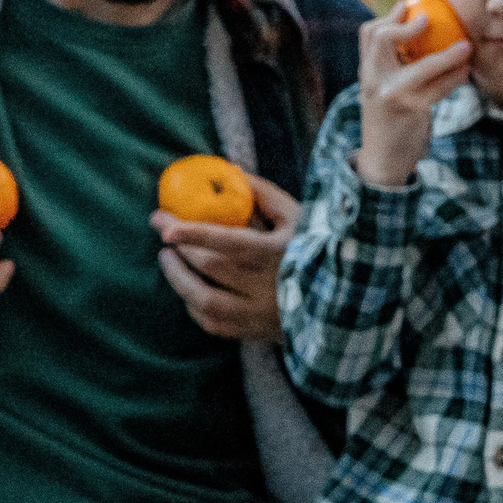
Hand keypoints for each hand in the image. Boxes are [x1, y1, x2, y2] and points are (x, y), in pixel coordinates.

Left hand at [153, 172, 298, 341]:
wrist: (339, 302)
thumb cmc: (315, 249)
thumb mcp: (298, 217)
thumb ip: (264, 194)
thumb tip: (230, 171)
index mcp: (279, 254)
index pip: (230, 242)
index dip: (195, 233)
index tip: (164, 223)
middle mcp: (267, 286)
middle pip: (211, 267)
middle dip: (181, 247)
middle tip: (163, 229)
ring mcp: (259, 313)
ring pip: (205, 300)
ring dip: (178, 279)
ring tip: (167, 258)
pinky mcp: (253, 331)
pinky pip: (212, 323)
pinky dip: (193, 305)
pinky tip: (187, 289)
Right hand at [356, 0, 471, 189]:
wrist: (383, 159)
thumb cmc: (390, 119)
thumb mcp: (382, 90)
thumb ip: (391, 66)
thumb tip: (418, 32)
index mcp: (366, 72)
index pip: (368, 34)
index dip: (388, 16)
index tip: (408, 5)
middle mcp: (372, 80)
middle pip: (381, 39)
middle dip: (407, 25)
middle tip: (430, 18)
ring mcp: (390, 96)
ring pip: (421, 66)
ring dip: (448, 55)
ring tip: (466, 47)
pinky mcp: (411, 110)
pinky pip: (438, 89)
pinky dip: (455, 78)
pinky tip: (465, 73)